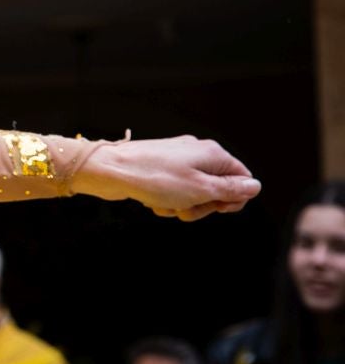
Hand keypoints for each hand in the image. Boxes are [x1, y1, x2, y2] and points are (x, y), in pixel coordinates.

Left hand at [71, 136, 258, 219]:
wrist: (109, 170)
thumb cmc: (154, 178)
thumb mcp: (201, 190)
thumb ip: (231, 190)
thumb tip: (254, 186)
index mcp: (212, 153)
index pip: (242, 179)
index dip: (233, 199)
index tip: (217, 209)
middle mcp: (197, 152)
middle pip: (218, 188)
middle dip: (204, 206)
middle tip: (186, 211)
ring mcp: (177, 160)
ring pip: (194, 193)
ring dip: (183, 206)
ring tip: (165, 205)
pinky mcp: (160, 168)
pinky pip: (174, 191)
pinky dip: (167, 201)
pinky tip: (152, 202)